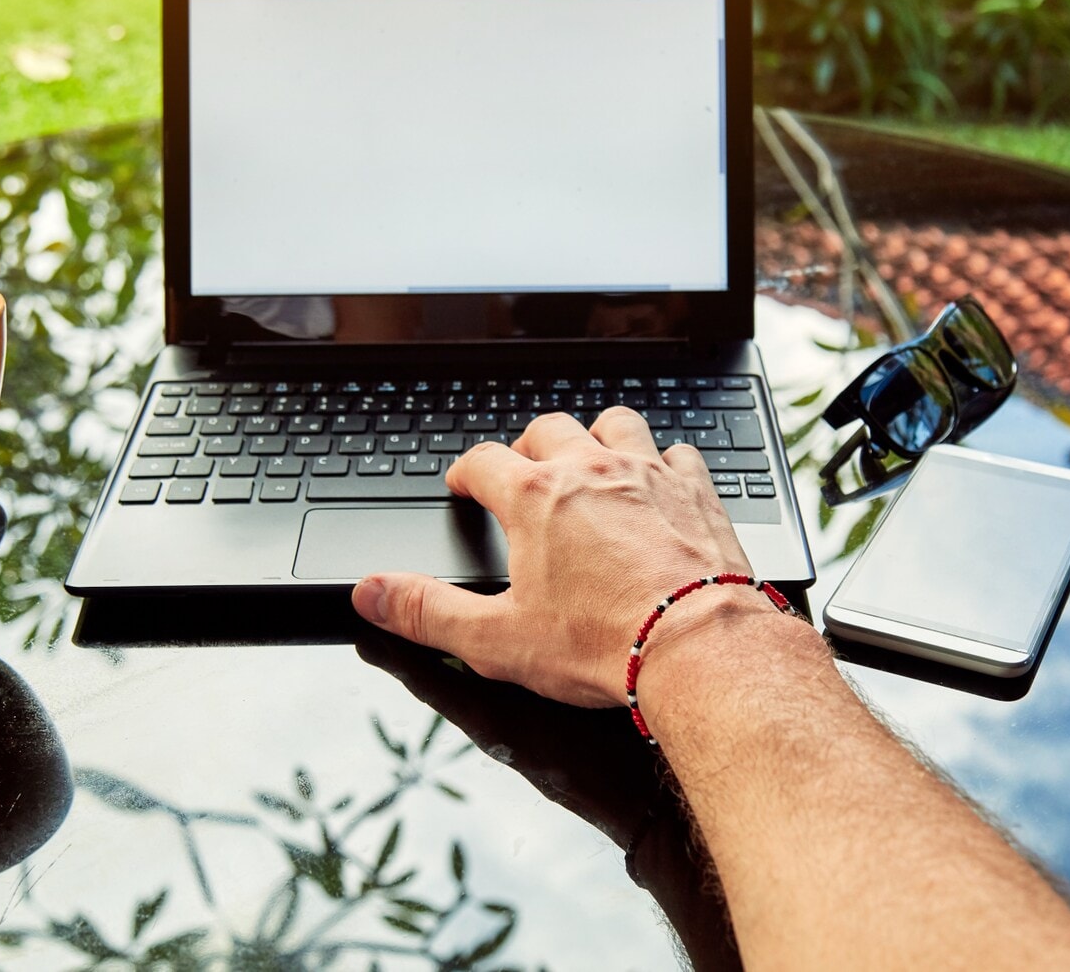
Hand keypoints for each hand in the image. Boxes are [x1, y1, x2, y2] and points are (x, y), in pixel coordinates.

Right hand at [350, 407, 780, 707]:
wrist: (697, 646)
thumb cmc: (604, 643)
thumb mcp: (496, 639)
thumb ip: (426, 611)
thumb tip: (372, 594)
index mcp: (535, 499)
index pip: (483, 461)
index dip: (465, 472)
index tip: (464, 484)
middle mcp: (590, 470)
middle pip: (547, 429)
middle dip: (527, 446)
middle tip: (522, 472)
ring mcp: (648, 474)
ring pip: (615, 423)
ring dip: (597, 436)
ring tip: (589, 460)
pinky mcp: (696, 490)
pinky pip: (678, 452)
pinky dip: (663, 461)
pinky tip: (660, 481)